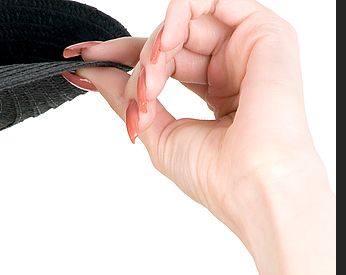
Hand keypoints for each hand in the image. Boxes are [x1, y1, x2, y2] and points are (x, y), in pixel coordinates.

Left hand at [62, 0, 334, 274]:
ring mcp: (248, 48)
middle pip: (167, 40)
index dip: (118, 56)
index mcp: (216, 90)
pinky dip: (178, 16)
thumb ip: (126, 96)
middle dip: (133, 60)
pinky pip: (211, 0)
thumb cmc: (215, 175)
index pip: (160, 59)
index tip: (80, 59)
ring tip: (150, 82)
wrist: (252, 185)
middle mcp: (232, 65)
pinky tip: (165, 44)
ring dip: (154, 48)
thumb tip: (93, 71)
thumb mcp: (156, 130)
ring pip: (184, 23)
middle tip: (129, 90)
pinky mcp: (264, 32)